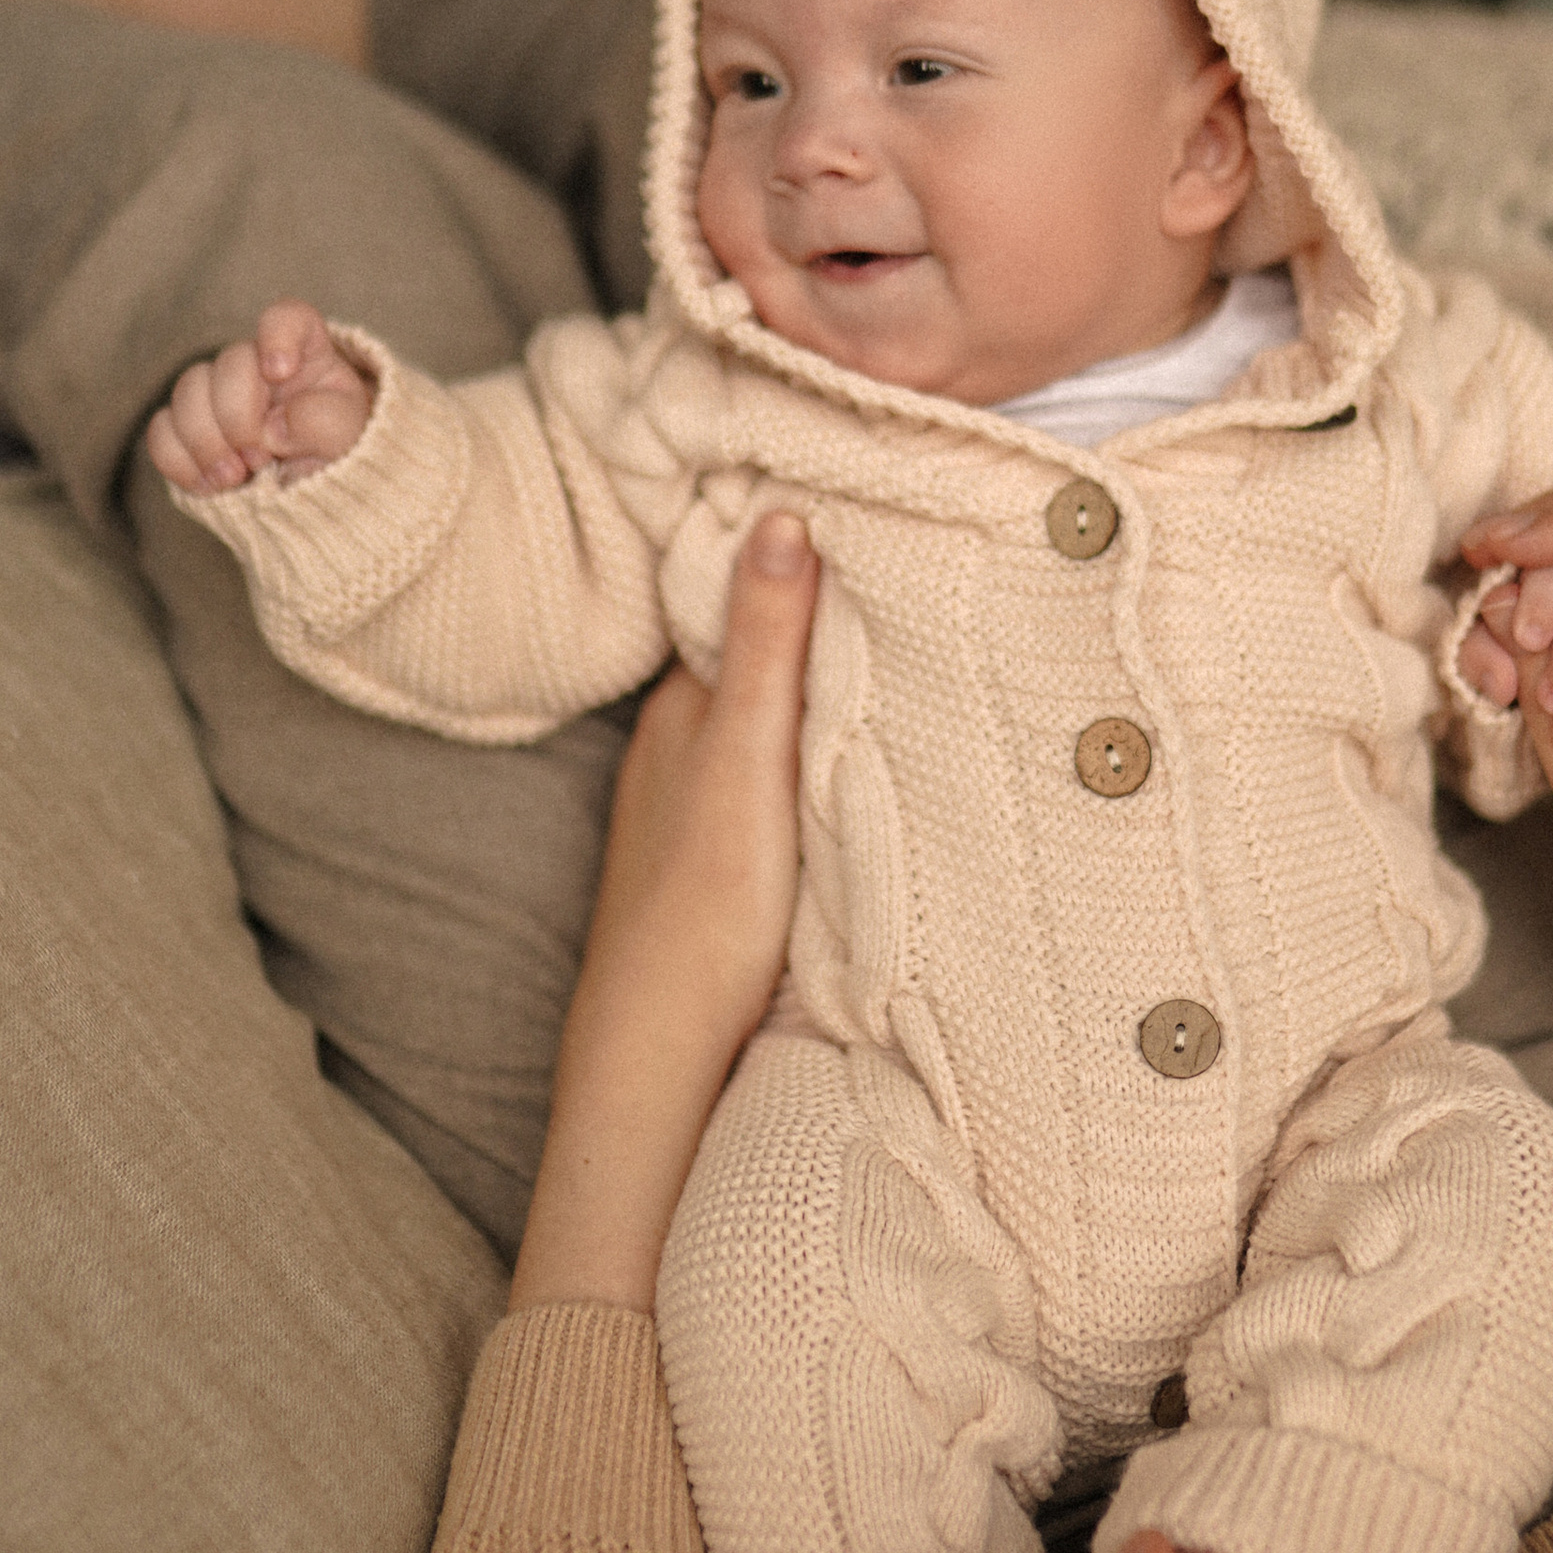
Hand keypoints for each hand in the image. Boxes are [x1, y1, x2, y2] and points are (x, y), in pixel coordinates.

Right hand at [145, 300, 374, 492]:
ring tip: (233, 479)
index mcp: (306, 355)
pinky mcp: (191, 432)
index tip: (278, 372)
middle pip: (228, 364)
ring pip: (187, 392)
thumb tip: (273, 427)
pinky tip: (207, 485)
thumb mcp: (349, 438)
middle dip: (238, 417)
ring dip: (205, 441)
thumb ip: (324, 421)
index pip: (287, 317)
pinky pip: (162, 431)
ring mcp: (220, 397)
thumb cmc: (342, 459)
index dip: (277, 335)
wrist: (318, 503)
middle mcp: (258, 368)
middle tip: (259, 461)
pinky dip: (179, 460)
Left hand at [510, 507, 820, 1307]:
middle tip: (893, 557)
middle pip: (749, 655)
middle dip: (805, 613)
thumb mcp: (747, 759)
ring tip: (889, 642)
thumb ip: (767, 642)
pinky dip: (799, 748)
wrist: (659, 1053)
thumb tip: (779, 513)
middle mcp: (675, 746)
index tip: (849, 498)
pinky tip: (841, 757)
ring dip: (805, 686)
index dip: (787, 552)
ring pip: (755, 719)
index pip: (733, 596)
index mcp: (682, 707)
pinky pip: (760, 774)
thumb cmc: (704, 907)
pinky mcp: (711, 861)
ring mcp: (689, 806)